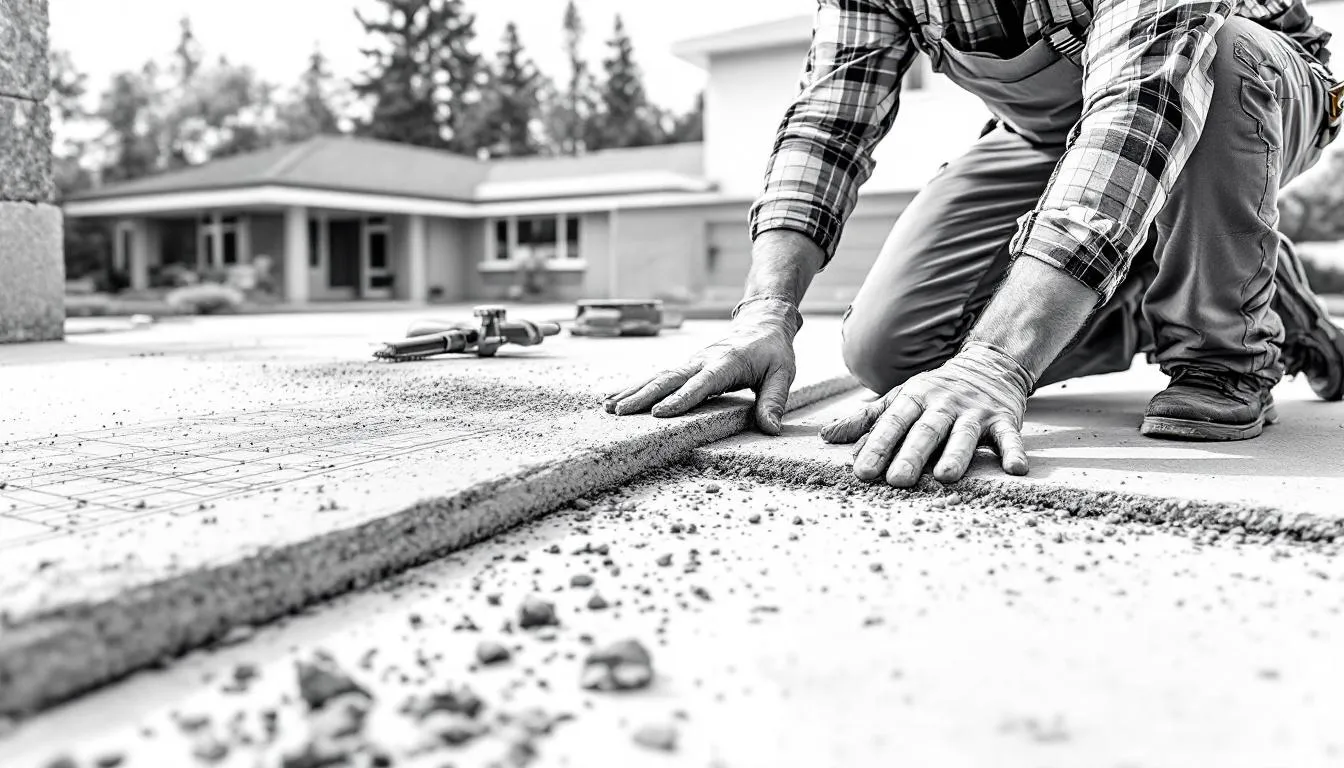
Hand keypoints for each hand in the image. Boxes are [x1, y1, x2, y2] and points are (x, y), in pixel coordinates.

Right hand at [603, 298, 801, 433]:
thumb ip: (774, 401)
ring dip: (632, 391)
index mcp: (726, 362)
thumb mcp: (782, 374)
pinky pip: (658, 377)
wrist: (761, 322)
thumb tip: (771, 429)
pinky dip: (636, 387)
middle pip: (669, 378)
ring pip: (658, 376)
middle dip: (643, 395)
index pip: (701, 383)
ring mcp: (691, 362)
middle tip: (620, 412)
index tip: (658, 413)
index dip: (680, 398)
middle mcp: (702, 360)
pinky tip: (617, 398)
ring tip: (608, 408)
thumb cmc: (773, 351)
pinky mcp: (685, 366)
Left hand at [819, 341, 1033, 485]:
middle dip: (910, 455)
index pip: (892, 423)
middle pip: (925, 431)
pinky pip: (1009, 437)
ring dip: (956, 455)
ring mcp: (975, 412)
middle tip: (896, 481)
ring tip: (946, 477)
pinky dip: (1014, 452)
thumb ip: (866, 419)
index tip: (862, 472)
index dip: (876, 446)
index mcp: (914, 398)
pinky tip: (1015, 470)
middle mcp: (943, 404)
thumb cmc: (935, 391)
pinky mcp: (1004, 419)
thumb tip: (827, 436)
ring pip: (964, 435)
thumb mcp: (899, 398)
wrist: (988, 365)